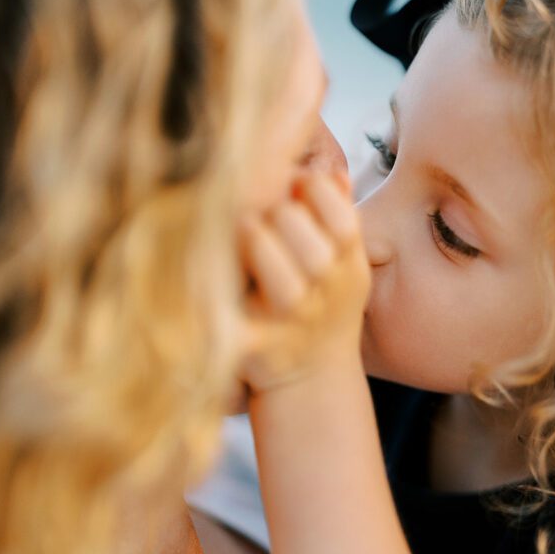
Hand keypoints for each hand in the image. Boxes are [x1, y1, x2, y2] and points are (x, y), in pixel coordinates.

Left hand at [239, 171, 369, 392]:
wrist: (315, 381)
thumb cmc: (323, 308)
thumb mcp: (344, 266)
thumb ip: (339, 218)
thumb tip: (332, 172)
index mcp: (348, 271)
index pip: (345, 225)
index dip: (319, 194)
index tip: (296, 180)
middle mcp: (325, 299)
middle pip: (316, 254)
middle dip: (286, 217)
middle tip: (262, 208)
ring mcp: (291, 327)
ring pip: (287, 288)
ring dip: (262, 249)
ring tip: (241, 227)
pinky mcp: (257, 351)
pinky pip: (241, 338)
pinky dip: (222, 321)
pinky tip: (206, 290)